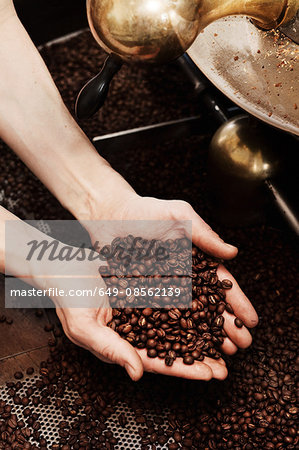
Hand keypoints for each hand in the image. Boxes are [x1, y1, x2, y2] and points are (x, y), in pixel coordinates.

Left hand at [82, 194, 257, 380]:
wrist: (111, 215)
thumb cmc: (146, 211)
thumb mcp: (180, 216)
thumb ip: (204, 234)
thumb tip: (232, 253)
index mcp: (195, 260)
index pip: (220, 285)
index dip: (236, 303)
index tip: (251, 320)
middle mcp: (182, 277)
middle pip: (208, 305)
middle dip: (226, 326)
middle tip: (242, 346)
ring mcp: (162, 288)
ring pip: (187, 316)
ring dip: (204, 336)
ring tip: (221, 354)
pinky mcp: (141, 296)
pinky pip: (159, 317)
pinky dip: (172, 334)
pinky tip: (183, 349)